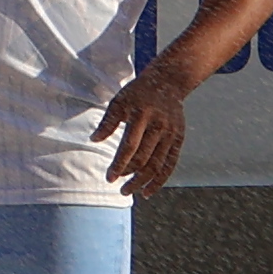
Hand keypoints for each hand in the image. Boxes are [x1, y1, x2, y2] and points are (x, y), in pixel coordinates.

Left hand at [94, 59, 200, 200]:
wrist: (168, 82)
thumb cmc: (138, 93)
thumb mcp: (120, 101)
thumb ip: (108, 122)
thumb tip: (93, 140)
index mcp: (142, 116)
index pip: (130, 147)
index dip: (119, 165)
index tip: (110, 178)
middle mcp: (159, 126)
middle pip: (144, 158)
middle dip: (130, 176)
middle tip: (119, 188)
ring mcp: (171, 134)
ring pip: (157, 164)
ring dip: (143, 182)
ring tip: (130, 192)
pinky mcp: (179, 139)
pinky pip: (170, 164)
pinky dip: (160, 180)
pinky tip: (148, 191)